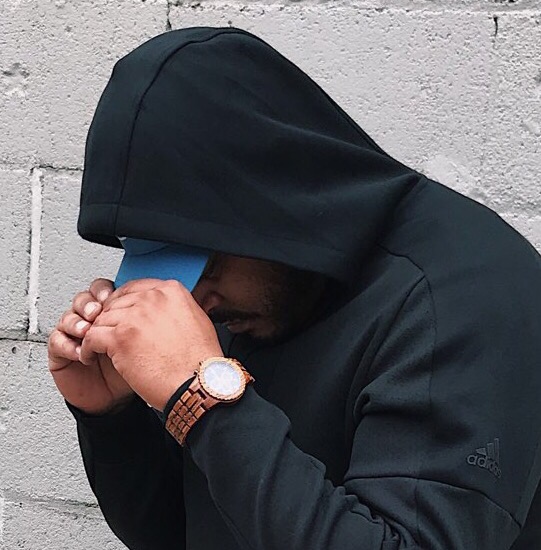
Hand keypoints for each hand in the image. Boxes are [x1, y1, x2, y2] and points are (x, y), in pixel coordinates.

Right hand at [48, 278, 135, 414]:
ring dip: (76, 322)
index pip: (102, 291)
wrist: (119, 400)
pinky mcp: (60, 353)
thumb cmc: (132, 369)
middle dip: (88, 303)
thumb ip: (142, 319)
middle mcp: (91, 321)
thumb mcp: (143, 341)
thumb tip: (150, 299)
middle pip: (83, 299)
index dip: (104, 291)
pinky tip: (81, 352)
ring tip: (87, 332)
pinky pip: (56, 341)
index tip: (111, 297)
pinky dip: (68, 344)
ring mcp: (74, 336)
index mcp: (111, 313)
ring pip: (67, 317)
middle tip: (96, 312)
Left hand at [79, 279, 223, 410]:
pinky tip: (90, 356)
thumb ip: (177, 307)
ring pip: (102, 319)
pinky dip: (87, 348)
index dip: (124, 302)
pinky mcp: (119, 339)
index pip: (135, 287)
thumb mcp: (198, 320)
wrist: (198, 383)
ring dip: (97, 333)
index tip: (120, 313)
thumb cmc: (200, 360)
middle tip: (107, 333)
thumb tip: (166, 309)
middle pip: (117, 302)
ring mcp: (134, 317)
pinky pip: (92, 337)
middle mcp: (152, 298)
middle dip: (110, 318)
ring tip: (97, 347)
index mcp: (171, 291)